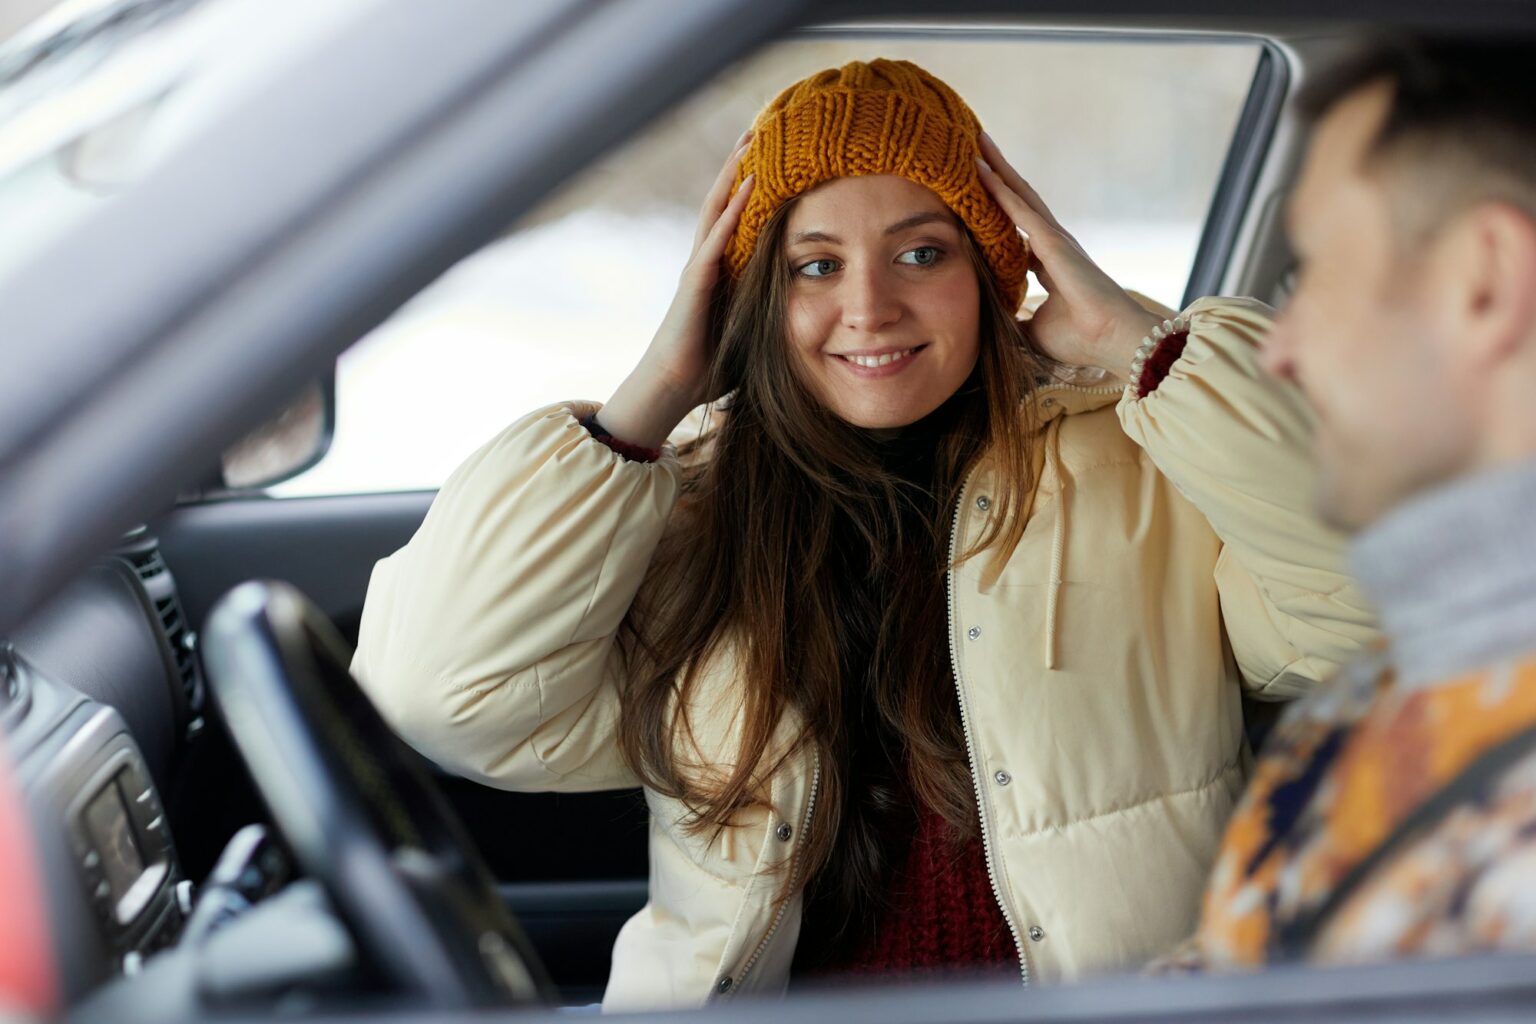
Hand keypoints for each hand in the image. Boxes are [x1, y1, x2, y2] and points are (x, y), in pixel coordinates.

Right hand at [598, 132, 755, 447]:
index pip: (737, 219)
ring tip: (752, 141)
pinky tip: (749, 184)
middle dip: (740, 166)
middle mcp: (706, 261)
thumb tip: (814, 318)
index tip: (776, 157)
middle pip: (723, 202)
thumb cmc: (710, 368)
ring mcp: (697, 269)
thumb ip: (772, 316)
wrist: (672, 390)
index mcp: (720, 271)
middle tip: (762, 128)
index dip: (753, 187)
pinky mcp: (694, 283)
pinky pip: (715, 238)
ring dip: (734, 174)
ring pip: (716, 209)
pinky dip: (732, 209)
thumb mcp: (753, 333)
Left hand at [975, 133, 1158, 382]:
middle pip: (1019, 202)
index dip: (998, 211)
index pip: (1017, 230)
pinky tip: (982, 170)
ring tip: (978, 144)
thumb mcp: (1032, 332)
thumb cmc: (1080, 339)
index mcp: (1049, 264)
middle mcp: (1052, 245)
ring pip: (1020, 196)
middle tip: (975, 150)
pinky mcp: (1053, 242)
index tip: (976, 195)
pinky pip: (1020, 210)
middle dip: (998, 176)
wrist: (1113, 342)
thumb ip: (1013, 324)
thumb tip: (990, 331)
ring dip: (998, 170)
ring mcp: (1054, 240)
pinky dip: (1000, 189)